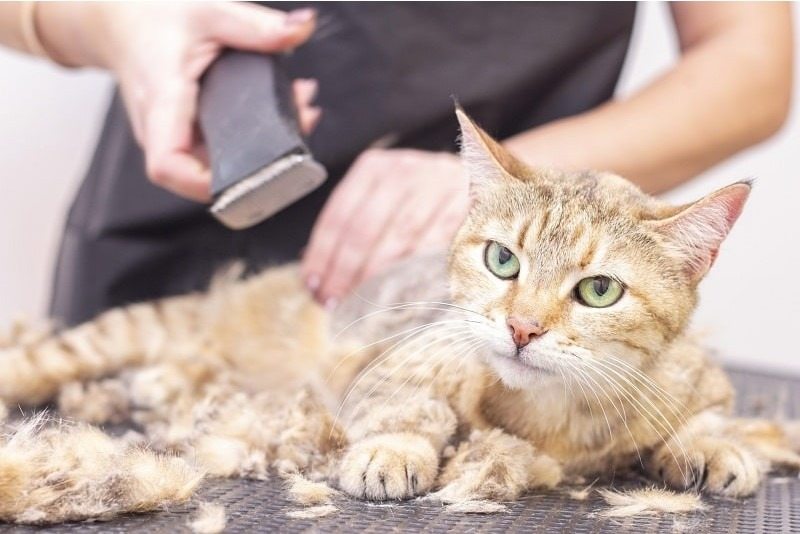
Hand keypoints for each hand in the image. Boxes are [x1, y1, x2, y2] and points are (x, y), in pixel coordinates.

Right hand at [37, 3, 320, 200]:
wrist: (120, 21)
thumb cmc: (153, 16)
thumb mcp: (208, 10)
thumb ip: (257, 25)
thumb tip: (304, 27)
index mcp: (162, 101)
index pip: (169, 165)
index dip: (204, 184)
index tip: (251, 172)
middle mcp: (161, 129)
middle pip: (206, 172)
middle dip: (260, 159)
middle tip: (303, 120)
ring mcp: (172, 137)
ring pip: (217, 164)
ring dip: (264, 147)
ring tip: (301, 109)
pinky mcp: (184, 135)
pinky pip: (218, 149)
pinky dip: (253, 136)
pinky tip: (283, 109)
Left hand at [301, 148, 469, 305]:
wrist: (480, 178)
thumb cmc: (423, 194)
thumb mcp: (384, 198)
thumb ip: (352, 227)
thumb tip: (316, 274)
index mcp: (374, 168)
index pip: (339, 214)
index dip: (323, 254)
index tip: (314, 285)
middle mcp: (404, 172)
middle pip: (365, 229)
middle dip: (345, 272)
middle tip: (333, 303)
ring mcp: (436, 188)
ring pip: (399, 241)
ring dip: (377, 279)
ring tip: (362, 307)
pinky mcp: (465, 208)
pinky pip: (436, 249)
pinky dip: (417, 276)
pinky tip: (403, 298)